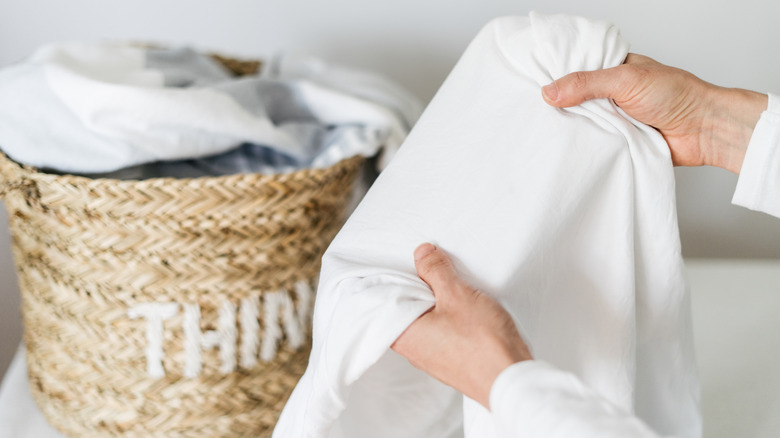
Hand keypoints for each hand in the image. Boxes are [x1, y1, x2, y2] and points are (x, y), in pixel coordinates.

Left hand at [391, 243, 531, 408]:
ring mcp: (432, 358)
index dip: (395, 277)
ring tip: (454, 287)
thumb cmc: (482, 343)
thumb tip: (422, 254)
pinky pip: (442, 332)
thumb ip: (435, 270)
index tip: (407, 262)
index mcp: (403, 334)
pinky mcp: (451, 361)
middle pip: (406, 308)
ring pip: (426, 320)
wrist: (510, 379)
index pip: (384, 300)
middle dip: (418, 287)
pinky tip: (465, 309)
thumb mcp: (456, 294)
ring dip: (437, 302)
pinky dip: (449, 318)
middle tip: (434, 268)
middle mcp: (413, 349)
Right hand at [541, 53, 766, 173]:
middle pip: (575, 99)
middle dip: (560, 107)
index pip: (577, 69)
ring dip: (574, 129)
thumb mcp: (625, 79)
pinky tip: (569, 148)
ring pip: (584, 123)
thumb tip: (549, 92)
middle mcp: (612, 93)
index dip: (556, 77)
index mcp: (614, 69)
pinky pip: (595, 144)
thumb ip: (586, 84)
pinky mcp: (619, 142)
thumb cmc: (676, 94)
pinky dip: (587, 147)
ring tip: (546, 132)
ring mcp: (615, 118)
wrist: (703, 130)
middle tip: (534, 113)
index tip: (531, 84)